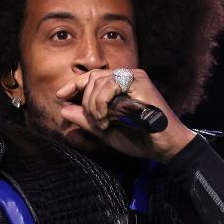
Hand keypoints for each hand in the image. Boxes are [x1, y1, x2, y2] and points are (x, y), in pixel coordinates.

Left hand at [55, 68, 195, 161]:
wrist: (163, 146)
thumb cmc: (139, 139)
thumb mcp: (105, 131)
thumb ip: (86, 120)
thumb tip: (63, 109)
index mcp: (119, 87)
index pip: (91, 77)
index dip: (74, 84)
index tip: (60, 96)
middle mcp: (126, 78)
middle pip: (92, 77)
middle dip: (85, 101)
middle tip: (95, 121)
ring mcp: (133, 77)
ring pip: (98, 80)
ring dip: (93, 105)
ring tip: (102, 123)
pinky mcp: (139, 80)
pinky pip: (110, 84)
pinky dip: (102, 102)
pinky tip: (107, 118)